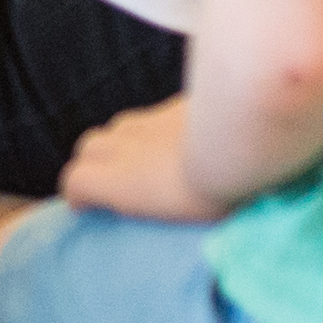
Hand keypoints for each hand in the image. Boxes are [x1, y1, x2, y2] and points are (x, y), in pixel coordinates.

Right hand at [57, 98, 222, 224]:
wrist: (246, 140)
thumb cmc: (217, 193)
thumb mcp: (182, 218)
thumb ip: (155, 209)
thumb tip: (155, 213)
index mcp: (121, 180)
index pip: (77, 181)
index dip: (77, 193)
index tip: (85, 206)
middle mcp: (126, 144)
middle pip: (89, 147)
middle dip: (93, 163)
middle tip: (113, 183)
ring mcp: (151, 120)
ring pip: (118, 127)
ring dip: (121, 144)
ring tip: (143, 161)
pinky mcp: (177, 104)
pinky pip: (153, 116)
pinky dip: (154, 130)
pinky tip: (178, 141)